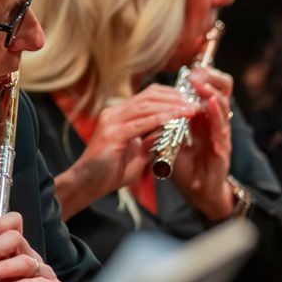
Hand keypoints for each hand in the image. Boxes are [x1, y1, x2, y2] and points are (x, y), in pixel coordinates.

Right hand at [52, 85, 199, 217]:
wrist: (86, 185)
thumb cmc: (110, 173)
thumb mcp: (137, 154)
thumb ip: (151, 141)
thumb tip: (169, 131)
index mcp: (119, 114)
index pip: (148, 96)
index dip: (170, 96)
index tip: (190, 102)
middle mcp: (114, 113)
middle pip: (149, 96)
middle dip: (175, 98)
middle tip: (195, 104)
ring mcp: (112, 121)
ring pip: (147, 106)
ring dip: (171, 106)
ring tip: (191, 110)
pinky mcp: (112, 133)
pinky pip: (141, 123)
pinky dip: (161, 119)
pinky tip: (176, 119)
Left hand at [165, 67, 235, 220]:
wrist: (196, 192)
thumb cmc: (184, 167)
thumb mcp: (169, 142)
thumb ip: (163, 126)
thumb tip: (148, 111)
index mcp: (203, 119)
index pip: (206, 92)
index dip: (202, 79)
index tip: (191, 70)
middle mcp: (214, 123)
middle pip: (220, 92)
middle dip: (210, 79)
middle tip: (196, 72)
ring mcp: (220, 134)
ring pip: (222, 106)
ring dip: (211, 92)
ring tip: (201, 82)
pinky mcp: (223, 148)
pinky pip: (221, 127)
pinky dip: (216, 114)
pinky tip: (211, 103)